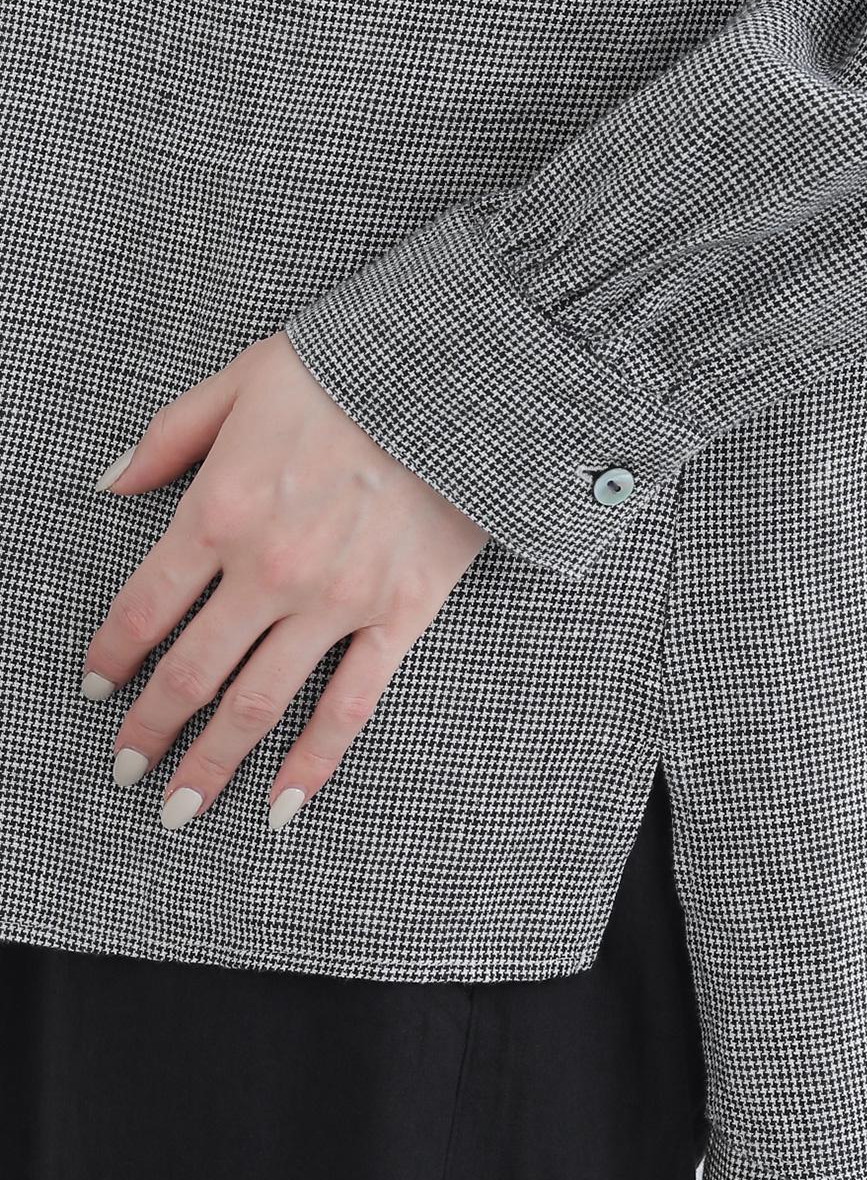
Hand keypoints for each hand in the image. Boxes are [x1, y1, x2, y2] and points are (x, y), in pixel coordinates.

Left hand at [82, 330, 490, 830]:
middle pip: (190, 672)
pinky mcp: (398, 618)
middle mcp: (267, 569)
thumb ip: (167, 437)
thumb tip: (107, 486)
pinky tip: (281, 806)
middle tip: (126, 770)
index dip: (110, 658)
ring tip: (180, 809)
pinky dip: (312, 763)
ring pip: (258, 704)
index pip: (143, 608)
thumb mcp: (239, 382)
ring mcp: (335, 602)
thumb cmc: (348, 370)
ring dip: (211, 763)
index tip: (95, 690)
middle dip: (150, 731)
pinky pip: (348, 706)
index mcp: (218, 509)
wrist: (458, 380)